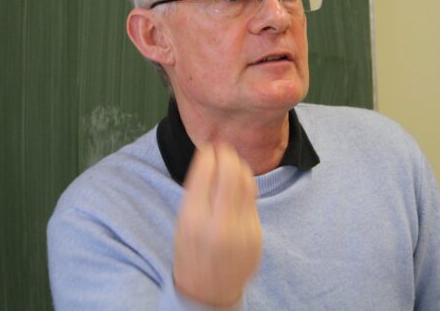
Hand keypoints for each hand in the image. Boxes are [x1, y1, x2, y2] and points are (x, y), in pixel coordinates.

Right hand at [173, 143, 261, 307]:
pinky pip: (253, 199)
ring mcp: (241, 230)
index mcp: (194, 221)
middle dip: (227, 155)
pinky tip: (240, 179)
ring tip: (232, 159)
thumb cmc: (191, 254)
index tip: (208, 148)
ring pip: (246, 183)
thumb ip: (196, 194)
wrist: (209, 291)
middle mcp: (219, 224)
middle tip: (222, 148)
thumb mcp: (183, 224)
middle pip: (230, 174)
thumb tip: (209, 160)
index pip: (205, 174)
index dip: (208, 155)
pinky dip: (246, 184)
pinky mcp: (256, 234)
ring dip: (239, 165)